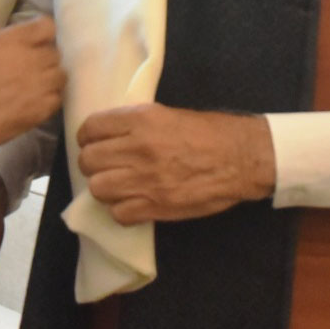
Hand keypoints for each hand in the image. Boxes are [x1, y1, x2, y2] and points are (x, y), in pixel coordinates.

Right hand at [0, 16, 63, 148]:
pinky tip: (36, 104)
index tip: (36, 41)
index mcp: (14, 40)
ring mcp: (39, 84)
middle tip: (32, 68)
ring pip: (60, 76)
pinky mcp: (40, 109)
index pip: (47, 26)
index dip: (42, 34)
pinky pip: (57, 100)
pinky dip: (50, 100)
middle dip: (45, 59)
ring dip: (51, 79)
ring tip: (37, 87)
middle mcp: (32, 58)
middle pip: (54, 53)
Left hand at [76, 103, 275, 224]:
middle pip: (88, 161)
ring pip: (98, 189)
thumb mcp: (167, 114)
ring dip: (105, 188)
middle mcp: (138, 148)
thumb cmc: (209, 132)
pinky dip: (122, 211)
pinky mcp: (156, 206)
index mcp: (141, 120)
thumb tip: (110, 136)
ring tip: (118, 186)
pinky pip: (118, 214)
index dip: (88, 137)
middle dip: (93, 164)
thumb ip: (136, 124)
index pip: (91, 128)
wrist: (241, 158)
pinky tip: (133, 203)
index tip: (94, 142)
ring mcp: (146, 179)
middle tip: (106, 166)